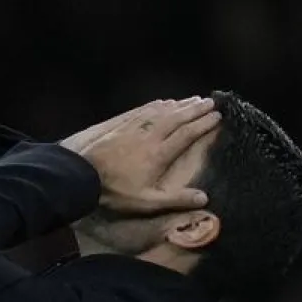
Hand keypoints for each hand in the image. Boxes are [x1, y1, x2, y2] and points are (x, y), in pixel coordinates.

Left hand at [60, 97, 220, 214]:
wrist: (84, 176)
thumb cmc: (117, 192)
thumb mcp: (148, 202)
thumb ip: (176, 199)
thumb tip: (204, 198)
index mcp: (160, 154)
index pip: (187, 134)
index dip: (203, 124)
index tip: (217, 116)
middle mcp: (151, 136)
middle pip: (177, 118)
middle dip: (195, 109)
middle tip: (211, 101)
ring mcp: (135, 128)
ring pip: (161, 111)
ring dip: (179, 104)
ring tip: (193, 99)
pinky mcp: (122, 125)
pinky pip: (143, 110)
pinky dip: (156, 105)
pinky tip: (163, 101)